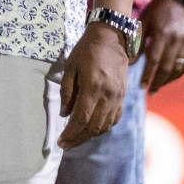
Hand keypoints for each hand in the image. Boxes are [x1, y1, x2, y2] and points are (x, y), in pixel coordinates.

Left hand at [58, 22, 129, 148]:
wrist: (111, 38)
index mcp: (93, 87)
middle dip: (78, 139)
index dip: (71, 133)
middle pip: (93, 127)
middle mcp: (108, 96)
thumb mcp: (70, 67)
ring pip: (105, 126)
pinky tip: (92, 129)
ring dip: (90, 135)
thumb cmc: (86, 50)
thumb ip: (67, 91)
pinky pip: (114, 119)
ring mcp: (118, 98)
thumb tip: (65, 115)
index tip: (60, 142)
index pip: (81, 119)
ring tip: (76, 138)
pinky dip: (103, 127)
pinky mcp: (123, 97)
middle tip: (65, 145)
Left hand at [139, 0, 183, 93]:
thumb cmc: (154, 11)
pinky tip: (170, 78)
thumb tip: (129, 64)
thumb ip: (137, 43)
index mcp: (162, 34)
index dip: (147, 75)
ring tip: (158, 87)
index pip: (154, 60)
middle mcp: (176, 40)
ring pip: (178, 68)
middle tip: (149, 92)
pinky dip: (178, 73)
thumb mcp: (143, 23)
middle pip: (167, 67)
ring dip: (168, 80)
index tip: (141, 87)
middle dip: (158, 82)